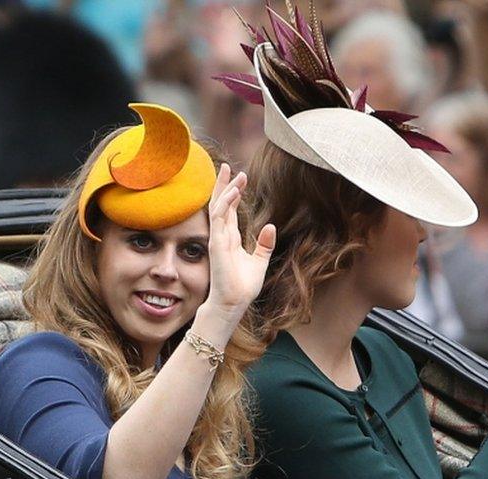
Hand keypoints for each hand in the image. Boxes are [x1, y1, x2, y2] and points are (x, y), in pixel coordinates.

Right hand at [203, 164, 275, 323]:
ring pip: (218, 206)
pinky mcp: (217, 242)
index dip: (233, 193)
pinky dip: (226, 202)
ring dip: (225, 188)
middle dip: (223, 184)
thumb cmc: (242, 287)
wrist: (233, 303)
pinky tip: (234, 191)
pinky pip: (219, 217)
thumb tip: (270, 226)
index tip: (241, 177)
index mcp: (230, 239)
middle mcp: (222, 235)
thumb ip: (264, 245)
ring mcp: (218, 237)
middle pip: (220, 203)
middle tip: (228, 166)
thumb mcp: (259, 262)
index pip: (229, 210)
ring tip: (234, 172)